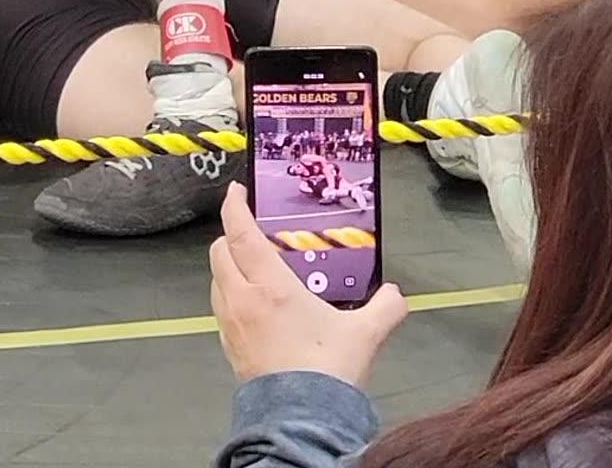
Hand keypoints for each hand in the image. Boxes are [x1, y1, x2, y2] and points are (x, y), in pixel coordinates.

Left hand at [209, 183, 407, 386]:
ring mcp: (231, 324)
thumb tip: (395, 294)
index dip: (235, 207)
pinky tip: (255, 305)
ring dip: (229, 266)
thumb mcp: (365, 333)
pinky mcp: (229, 346)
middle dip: (231, 236)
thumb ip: (385, 307)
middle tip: (251, 231)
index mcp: (270, 287)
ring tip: (253, 267)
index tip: (236, 191)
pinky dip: (231, 295)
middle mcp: (242, 300)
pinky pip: (221, 308)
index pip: (241, 234)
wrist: (302, 419)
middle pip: (220, 252)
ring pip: (216, 280)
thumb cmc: (327, 372)